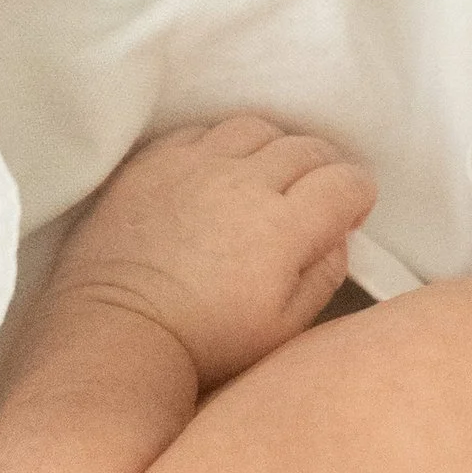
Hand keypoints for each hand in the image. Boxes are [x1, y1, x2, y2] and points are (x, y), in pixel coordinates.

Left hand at [67, 116, 375, 386]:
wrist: (115, 333)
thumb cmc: (205, 343)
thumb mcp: (284, 329)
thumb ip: (324, 274)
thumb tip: (338, 233)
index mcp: (282, 227)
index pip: (345, 181)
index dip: (356, 197)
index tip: (346, 216)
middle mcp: (242, 182)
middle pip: (306, 147)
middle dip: (323, 169)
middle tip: (312, 199)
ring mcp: (193, 165)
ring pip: (255, 128)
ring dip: (273, 149)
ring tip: (265, 179)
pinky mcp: (152, 162)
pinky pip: (201, 132)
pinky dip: (220, 146)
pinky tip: (216, 174)